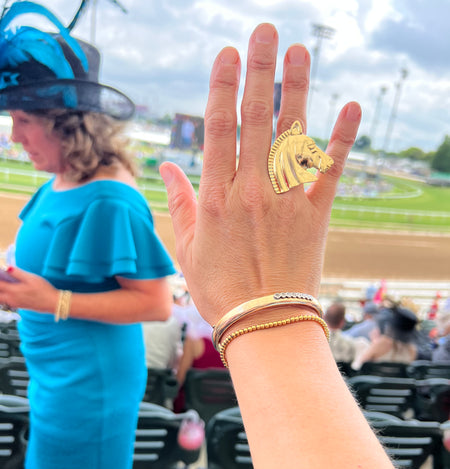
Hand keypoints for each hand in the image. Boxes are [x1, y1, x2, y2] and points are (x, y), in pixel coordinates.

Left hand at [0, 267, 57, 313]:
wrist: (53, 303)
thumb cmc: (44, 290)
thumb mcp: (32, 278)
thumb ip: (18, 273)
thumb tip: (7, 267)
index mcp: (13, 291)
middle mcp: (12, 299)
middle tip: (2, 280)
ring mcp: (15, 303)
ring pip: (1, 300)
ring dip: (1, 293)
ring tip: (4, 285)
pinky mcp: (20, 306)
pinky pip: (7, 302)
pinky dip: (5, 297)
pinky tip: (11, 291)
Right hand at [161, 23, 360, 325]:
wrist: (265, 324)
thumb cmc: (222, 290)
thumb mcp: (188, 249)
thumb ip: (182, 202)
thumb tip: (169, 167)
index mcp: (216, 199)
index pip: (219, 129)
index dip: (222, 86)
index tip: (227, 53)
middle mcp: (252, 192)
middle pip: (255, 120)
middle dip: (259, 70)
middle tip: (264, 30)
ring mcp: (286, 202)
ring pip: (292, 135)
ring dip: (296, 89)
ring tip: (300, 51)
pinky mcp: (316, 216)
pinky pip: (330, 171)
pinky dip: (342, 139)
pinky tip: (350, 107)